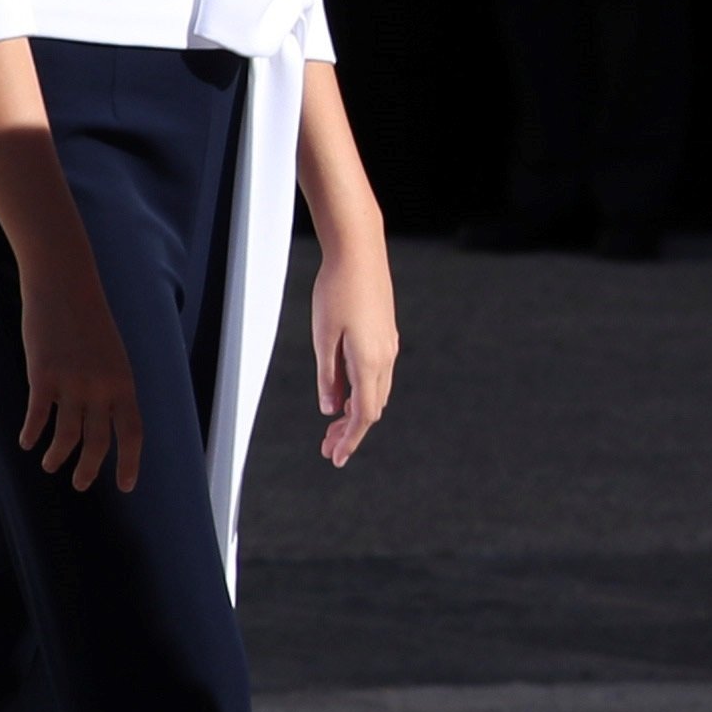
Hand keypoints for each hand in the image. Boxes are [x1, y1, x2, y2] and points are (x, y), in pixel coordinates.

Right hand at [15, 241, 146, 492]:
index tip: (127, 486)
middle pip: (98, 442)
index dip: (130, 463)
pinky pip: (38, 415)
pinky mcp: (43, 375)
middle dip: (89, 468)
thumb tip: (104, 418)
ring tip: (49, 465)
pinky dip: (32, 432)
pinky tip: (26, 442)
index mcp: (125, 382)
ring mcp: (73, 382)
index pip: (133, 433)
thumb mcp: (112, 355)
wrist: (65, 285)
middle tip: (81, 484)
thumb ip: (111, 387)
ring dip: (57, 456)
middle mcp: (103, 387)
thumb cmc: (88, 320)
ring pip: (67, 435)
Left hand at [307, 237, 398, 469]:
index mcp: (370, 362)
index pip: (364, 414)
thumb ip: (328, 376)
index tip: (335, 457)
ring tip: (332, 425)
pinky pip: (377, 376)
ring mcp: (388, 346)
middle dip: (351, 431)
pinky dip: (361, 393)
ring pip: (376, 393)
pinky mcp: (385, 336)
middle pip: (372, 408)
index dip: (350, 439)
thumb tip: (330, 408)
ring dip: (356, 412)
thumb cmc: (337, 290)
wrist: (360, 253)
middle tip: (327, 448)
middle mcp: (385, 358)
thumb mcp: (323, 337)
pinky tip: (344, 393)